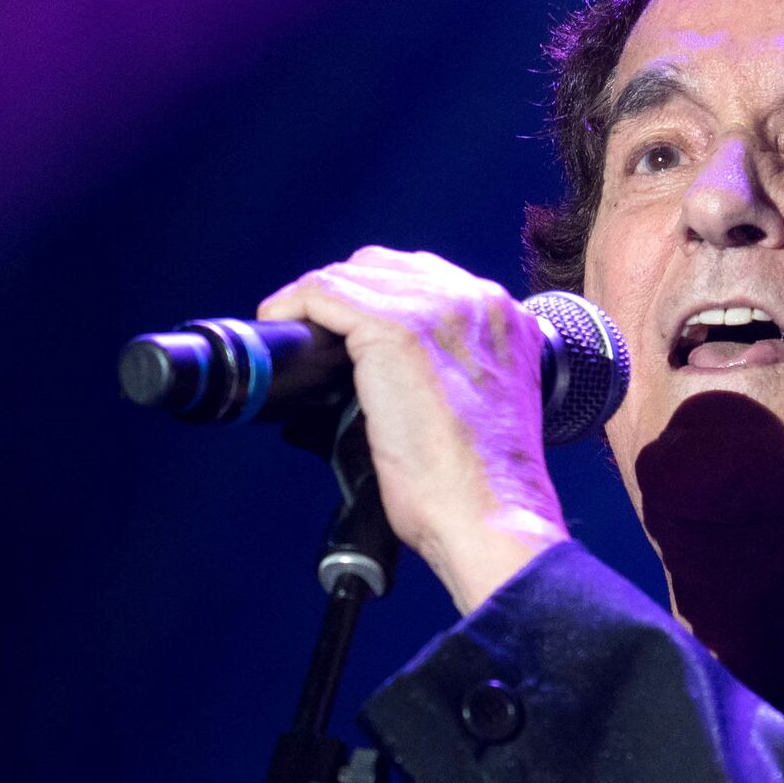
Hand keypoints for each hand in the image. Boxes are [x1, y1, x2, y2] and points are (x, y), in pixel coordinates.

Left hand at [258, 247, 568, 613]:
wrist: (490, 515)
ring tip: (291, 330)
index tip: (346, 330)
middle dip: (344, 293)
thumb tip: (379, 376)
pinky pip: (324, 294)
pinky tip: (278, 326)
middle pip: (387, 267)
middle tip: (314, 333)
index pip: (425, 281)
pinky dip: (292, 306)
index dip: (376, 300)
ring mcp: (437, 308)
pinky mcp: (394, 329)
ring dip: (315, 300)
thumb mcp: (479, 411)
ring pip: (352, 276)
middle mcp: (477, 300)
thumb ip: (447, 375)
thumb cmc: (480, 488)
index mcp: (505, 318)